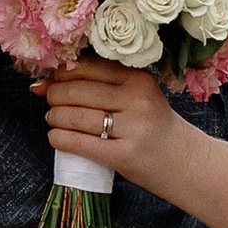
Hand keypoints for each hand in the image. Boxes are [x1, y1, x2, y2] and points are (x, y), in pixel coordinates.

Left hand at [36, 60, 183, 187]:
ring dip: (55, 118)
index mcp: (139, 79)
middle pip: (78, 92)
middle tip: (50, 103)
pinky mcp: (125, 155)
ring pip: (77, 117)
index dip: (62, 74)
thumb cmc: (152, 125)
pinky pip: (81, 144)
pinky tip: (56, 137)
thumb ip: (99, 86)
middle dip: (55, 96)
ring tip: (53, 120)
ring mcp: (133, 129)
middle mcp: (138, 100)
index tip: (52, 81)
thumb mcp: (136, 96)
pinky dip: (61, 139)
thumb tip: (42, 84)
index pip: (88, 67)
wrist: (185, 161)